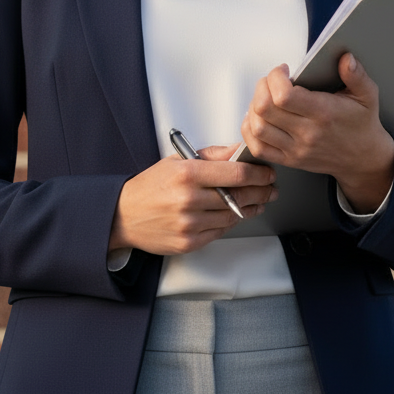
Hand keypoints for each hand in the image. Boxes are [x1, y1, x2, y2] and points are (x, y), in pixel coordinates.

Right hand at [109, 145, 276, 254]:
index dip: (259, 174)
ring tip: (257, 202)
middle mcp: (189, 199)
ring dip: (249, 209)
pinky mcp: (188, 242)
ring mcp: (189, 224)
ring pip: (232, 216)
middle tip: (270, 189)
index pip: (236, 173)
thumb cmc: (150, 186)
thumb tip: (238, 150)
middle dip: (260, 192)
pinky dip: (231, 222)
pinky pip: (220, 231)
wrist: (123, 215)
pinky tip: (236, 214)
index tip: (268, 173)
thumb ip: (212, 155)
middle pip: (239, 196)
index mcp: (188, 174)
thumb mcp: (178, 161)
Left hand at [241, 53, 393, 213]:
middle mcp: (307, 133)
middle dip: (261, 87)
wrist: (363, 159)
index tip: (283, 70)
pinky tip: (258, 118)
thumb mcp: (367, 96)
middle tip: (271, 81)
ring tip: (266, 97)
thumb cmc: (362, 124)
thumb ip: (357, 75)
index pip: (284, 96)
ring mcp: (296, 149)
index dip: (275, 78)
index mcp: (324, 114)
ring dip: (254, 107)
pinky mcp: (289, 160)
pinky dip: (250, 130)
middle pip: (264, 109)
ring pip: (257, 128)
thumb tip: (346, 58)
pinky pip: (258, 148)